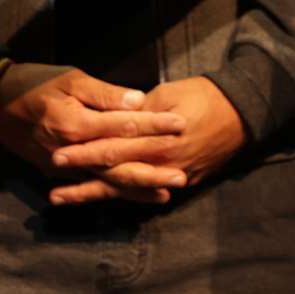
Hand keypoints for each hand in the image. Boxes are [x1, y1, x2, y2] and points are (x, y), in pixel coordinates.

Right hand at [0, 63, 188, 203]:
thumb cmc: (34, 83)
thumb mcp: (70, 78)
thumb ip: (105, 94)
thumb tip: (138, 101)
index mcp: (77, 124)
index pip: (124, 126)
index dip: (154, 125)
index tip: (180, 124)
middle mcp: (73, 151)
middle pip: (120, 163)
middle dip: (152, 168)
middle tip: (182, 173)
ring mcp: (65, 166)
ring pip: (108, 180)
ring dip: (139, 188)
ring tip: (168, 192)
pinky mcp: (58, 172)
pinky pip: (92, 185)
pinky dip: (115, 191)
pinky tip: (137, 196)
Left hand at [44, 76, 246, 205]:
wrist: (242, 114)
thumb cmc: (203, 96)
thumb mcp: (169, 94)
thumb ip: (140, 110)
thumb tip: (116, 115)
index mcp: (156, 139)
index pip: (112, 148)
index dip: (84, 154)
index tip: (58, 157)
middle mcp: (161, 164)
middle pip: (114, 175)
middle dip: (83, 182)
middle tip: (52, 190)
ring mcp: (172, 177)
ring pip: (126, 190)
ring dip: (94, 196)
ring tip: (64, 200)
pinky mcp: (182, 183)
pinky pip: (145, 193)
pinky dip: (121, 197)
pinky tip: (101, 199)